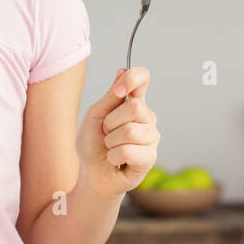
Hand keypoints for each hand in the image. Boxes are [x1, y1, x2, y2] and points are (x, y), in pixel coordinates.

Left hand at [76, 66, 159, 196]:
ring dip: (111, 142)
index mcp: (134, 103)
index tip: (118, 91)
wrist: (91, 174)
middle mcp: (147, 118)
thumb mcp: (95, 116)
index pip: (142, 79)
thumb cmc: (93, 144)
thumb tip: (122, 69)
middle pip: (135, 107)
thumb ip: (110, 96)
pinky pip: (129, 151)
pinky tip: (116, 160)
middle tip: (107, 133)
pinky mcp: (150, 158)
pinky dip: (113, 156)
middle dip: (111, 122)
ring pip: (130, 131)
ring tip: (111, 148)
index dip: (133, 78)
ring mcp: (151, 138)